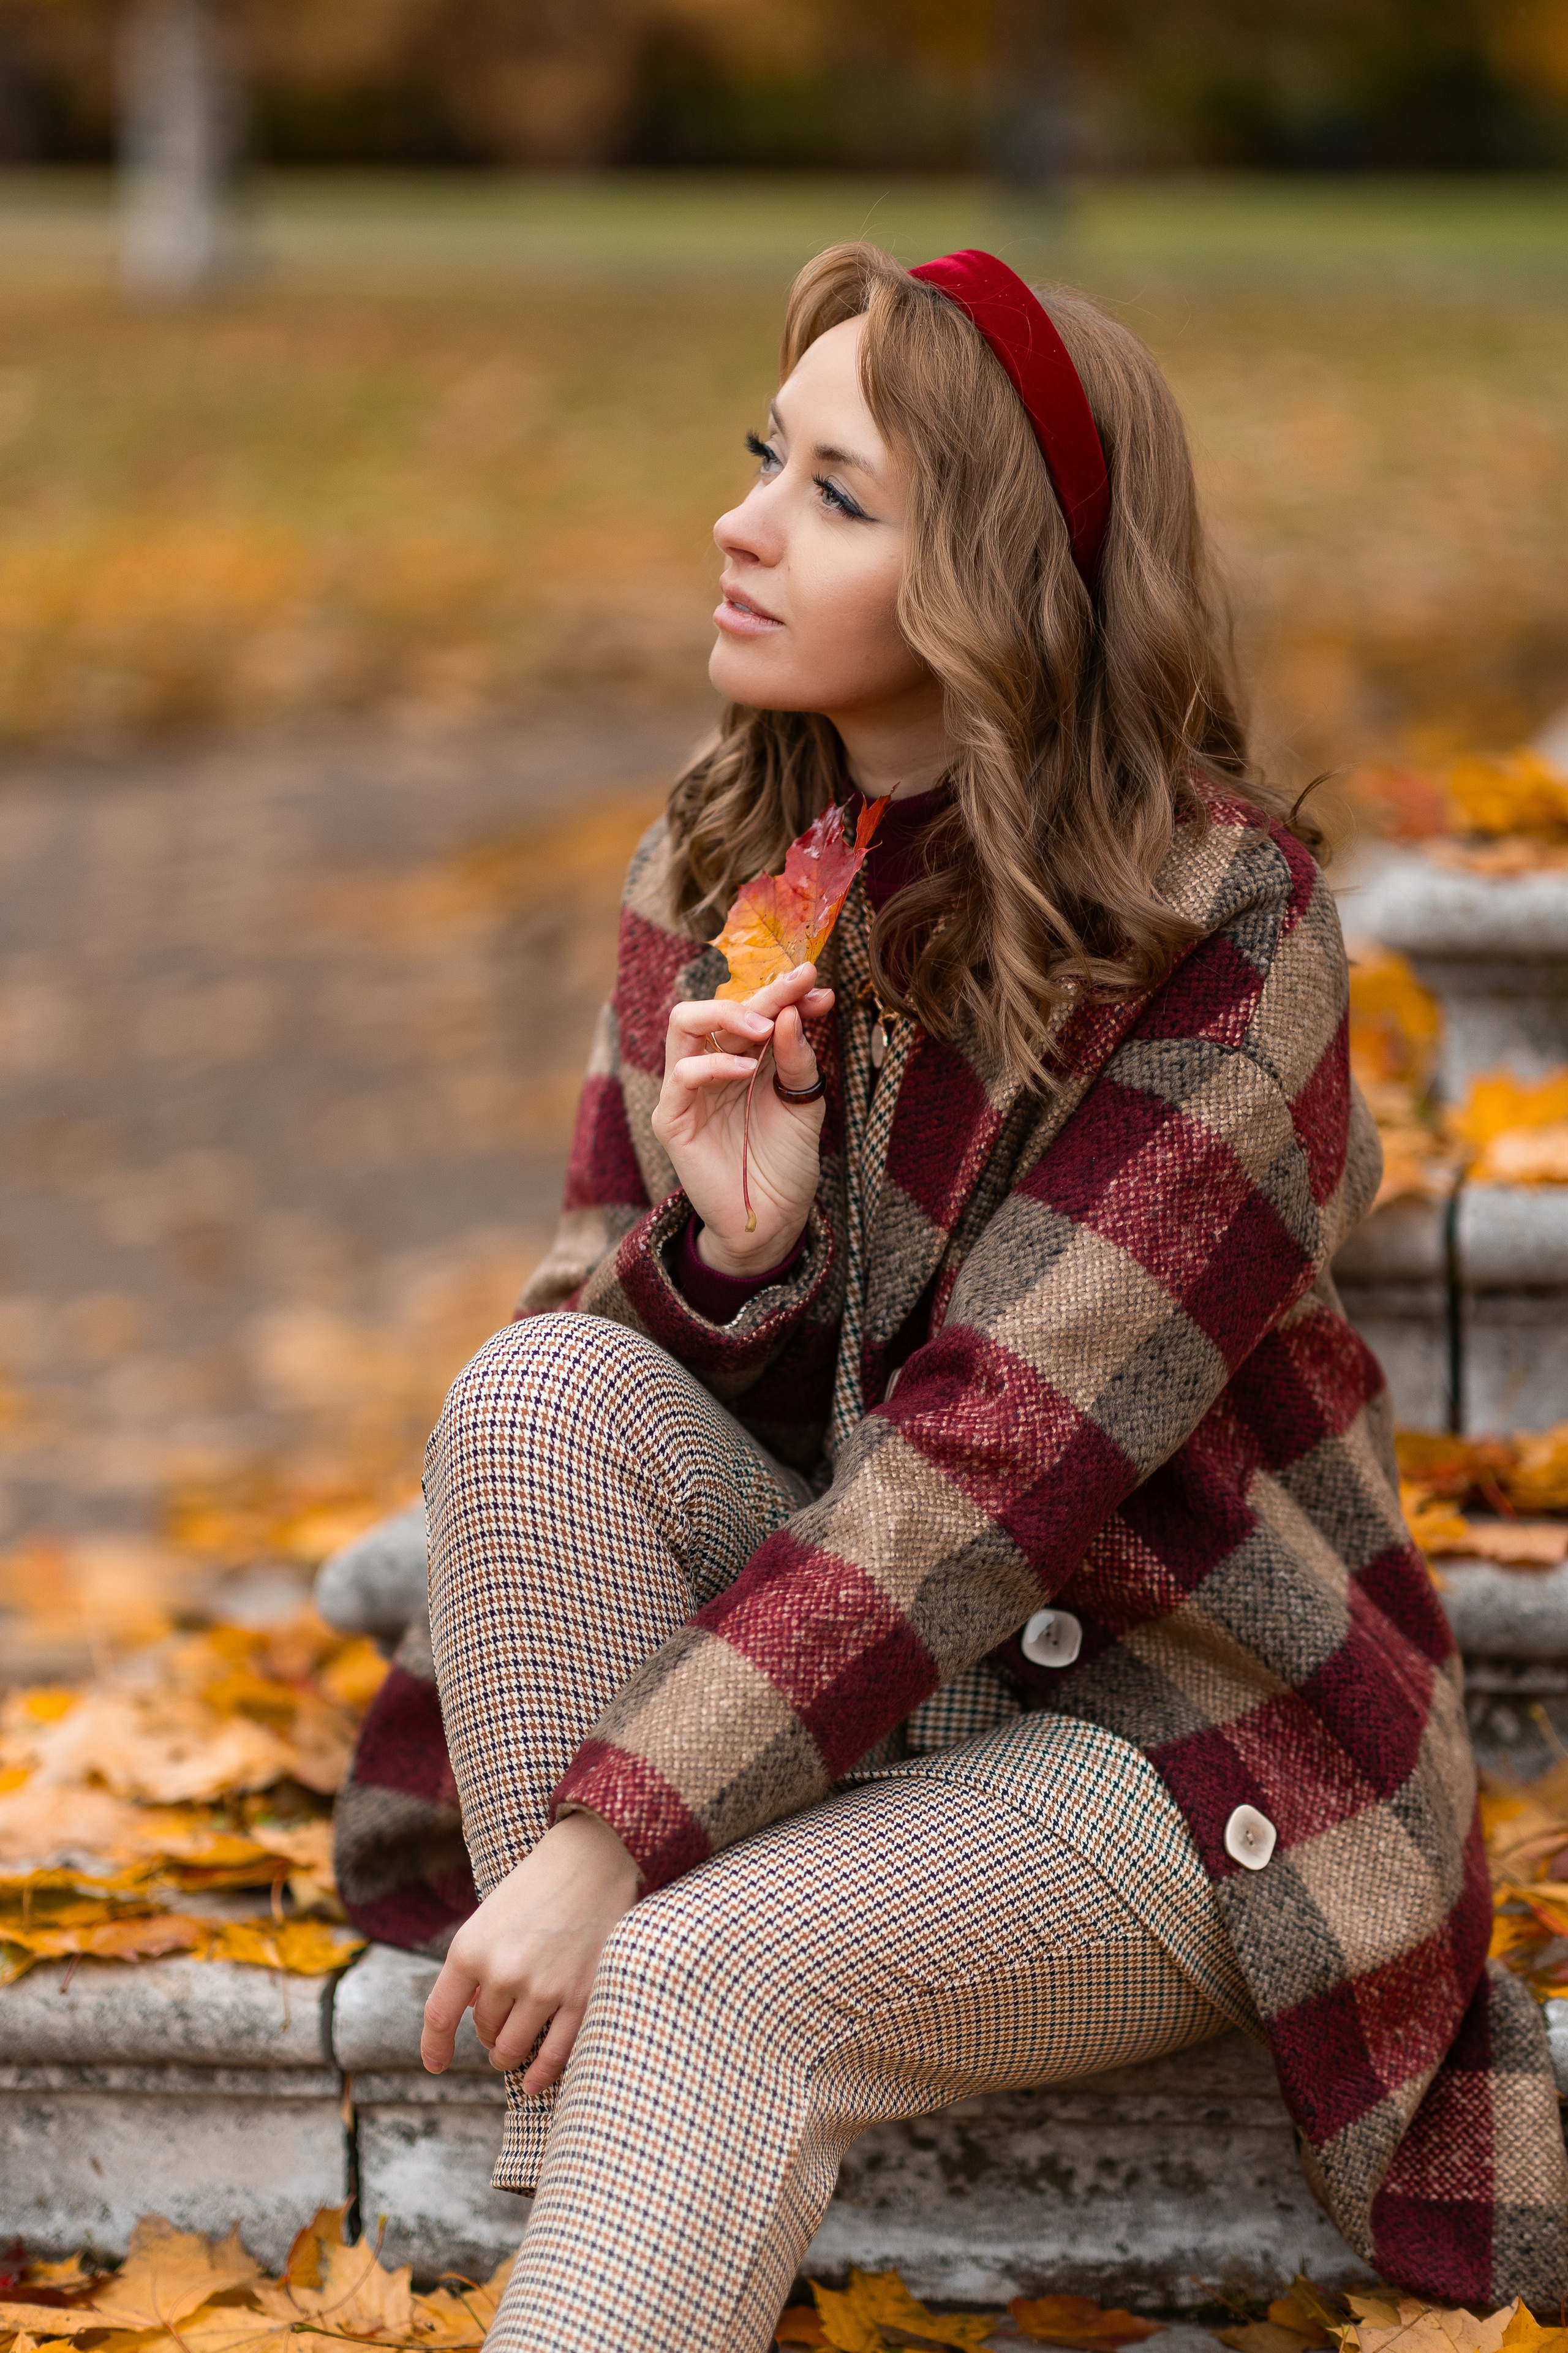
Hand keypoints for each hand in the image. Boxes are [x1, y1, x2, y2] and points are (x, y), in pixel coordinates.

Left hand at [420, 1812, 638, 2090]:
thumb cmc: (538, 1883)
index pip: (439, 2016)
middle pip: (484, 2030)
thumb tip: (467, 2011)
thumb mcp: (491, 1917)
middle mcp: (501, 1973)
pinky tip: (533, 2083)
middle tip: (500, 2023)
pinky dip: (540, 2075)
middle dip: (488, 2032)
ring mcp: (543, 1989)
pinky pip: (553, 2054)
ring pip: (512, 2049)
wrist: (596, 1857)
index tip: (436, 2064)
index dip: (434, 2047)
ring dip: (509, 2055)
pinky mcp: (581, 1997)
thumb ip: (475, 1964)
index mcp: (470, 1949)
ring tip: (512, 2051)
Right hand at [651, 963, 832, 1274]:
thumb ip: (797, 1060)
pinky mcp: (673, 1120)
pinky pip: (682, 1076)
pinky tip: (745, 1068)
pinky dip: (713, 1064)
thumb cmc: (787, 1163)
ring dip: (727, 1014)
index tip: (817, 985)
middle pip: (721, 1009)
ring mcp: (688, 1091)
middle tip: (797, 985)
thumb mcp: (804, 1104)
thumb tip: (793, 1012)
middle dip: (762, 993)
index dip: (785, 994)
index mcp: (744, 1059)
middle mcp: (712, 1067)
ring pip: (684, 1024)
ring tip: (765, 1025)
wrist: (775, 1219)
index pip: (755, 1012)